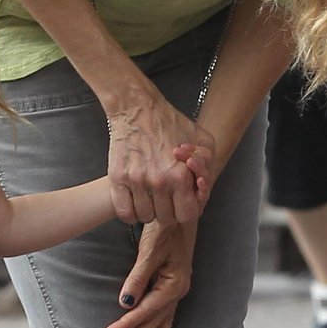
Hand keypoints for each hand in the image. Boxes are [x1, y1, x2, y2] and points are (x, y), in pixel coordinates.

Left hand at [104, 220, 197, 327]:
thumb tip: (124, 303)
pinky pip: (168, 315)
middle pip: (154, 322)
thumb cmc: (166, 227)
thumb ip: (138, 278)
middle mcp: (178, 291)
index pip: (145, 311)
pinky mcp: (174, 286)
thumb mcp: (150, 250)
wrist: (182, 211)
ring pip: (163, 322)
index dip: (126, 325)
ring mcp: (178, 290)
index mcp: (173, 284)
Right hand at [106, 93, 215, 225]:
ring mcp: (136, 181)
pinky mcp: (118, 178)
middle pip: (166, 218)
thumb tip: (201, 185)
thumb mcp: (202, 138)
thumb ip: (208, 164)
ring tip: (151, 198)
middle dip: (169, 212)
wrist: (137, 109)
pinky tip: (135, 202)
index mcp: (180, 175)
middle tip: (167, 200)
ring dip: (150, 212)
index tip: (182, 205)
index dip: (186, 212)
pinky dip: (130, 213)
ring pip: (145, 217)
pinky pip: (124, 212)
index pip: (187, 215)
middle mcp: (159, 181)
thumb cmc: (170, 122)